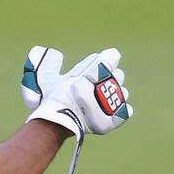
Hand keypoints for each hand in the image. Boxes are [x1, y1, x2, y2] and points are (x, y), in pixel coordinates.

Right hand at [21, 45, 131, 173]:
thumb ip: (49, 64)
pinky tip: (107, 114)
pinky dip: (119, 112)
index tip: (92, 70)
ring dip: (114, 96)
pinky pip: (125, 111)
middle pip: (118, 75)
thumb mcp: (47, 76)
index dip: (104, 62)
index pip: (113, 56)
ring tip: (99, 104)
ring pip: (123, 93)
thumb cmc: (54, 97)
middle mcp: (112, 78)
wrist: (59, 120)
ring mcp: (116, 99)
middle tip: (93, 89)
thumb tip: (48, 54)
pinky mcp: (117, 117)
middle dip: (108, 80)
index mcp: (100, 65)